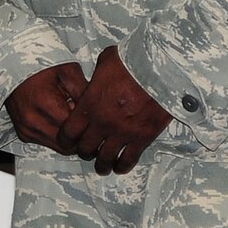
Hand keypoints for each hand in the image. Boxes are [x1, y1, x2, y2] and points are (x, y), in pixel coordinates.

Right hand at [3, 61, 87, 153]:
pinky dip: (57, 136)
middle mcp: (33, 122)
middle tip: (87, 121)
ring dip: (69, 138)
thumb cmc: (41, 66)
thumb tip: (99, 113)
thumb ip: (85, 92)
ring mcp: (26, 129)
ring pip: (59, 147)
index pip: (77, 132)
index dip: (89, 127)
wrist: (11, 65)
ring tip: (72, 118)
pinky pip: (47, 143)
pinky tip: (59, 119)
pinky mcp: (23, 133)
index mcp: (45, 105)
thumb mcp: (68, 71)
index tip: (95, 118)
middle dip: (81, 136)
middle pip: (69, 145)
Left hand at [58, 46, 171, 175]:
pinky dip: (123, 165)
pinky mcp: (143, 137)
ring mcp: (123, 132)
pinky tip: (120, 167)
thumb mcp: (104, 62)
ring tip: (102, 167)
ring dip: (102, 164)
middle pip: (86, 148)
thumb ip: (95, 76)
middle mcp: (103, 122)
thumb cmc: (131, 60)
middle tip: (86, 151)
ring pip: (106, 158)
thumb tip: (95, 77)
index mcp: (89, 104)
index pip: (69, 132)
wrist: (162, 69)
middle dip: (84, 151)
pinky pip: (130, 159)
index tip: (67, 140)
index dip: (65, 139)